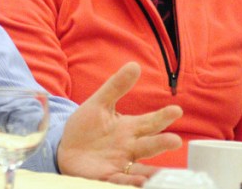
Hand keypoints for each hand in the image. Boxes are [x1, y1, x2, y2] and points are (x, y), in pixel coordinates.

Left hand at [57, 62, 182, 185]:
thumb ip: (116, 87)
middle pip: (149, 145)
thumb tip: (134, 65)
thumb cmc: (87, 128)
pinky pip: (121, 181)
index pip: (150, 122)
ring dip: (151, 172)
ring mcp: (122, 164)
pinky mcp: (109, 177)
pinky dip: (130, 182)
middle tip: (175, 140)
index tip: (176, 110)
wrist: (66, 149)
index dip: (163, 117)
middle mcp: (130, 147)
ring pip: (141, 168)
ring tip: (160, 174)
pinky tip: (139, 183)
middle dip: (162, 143)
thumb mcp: (99, 104)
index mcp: (130, 129)